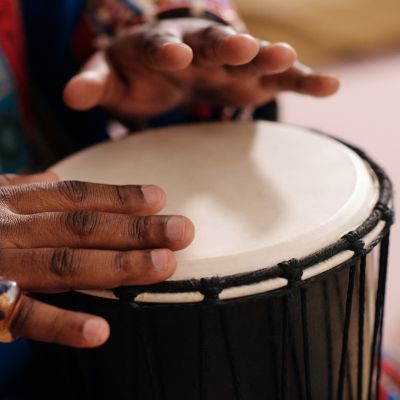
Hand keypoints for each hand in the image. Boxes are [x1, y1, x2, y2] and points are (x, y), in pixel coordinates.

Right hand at [0, 173, 193, 347]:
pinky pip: (22, 316)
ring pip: (64, 263)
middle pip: (82, 225)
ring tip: (164, 266)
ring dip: (118, 267)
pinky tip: (101, 331)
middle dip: (136, 228)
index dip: (118, 195)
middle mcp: (5, 225)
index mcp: (8, 199)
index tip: (159, 196)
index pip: (74, 194)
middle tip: (184, 230)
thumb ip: (22, 191)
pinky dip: (62, 324)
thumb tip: (60, 182)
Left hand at [63, 18, 339, 118]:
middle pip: (214, 42)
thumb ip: (91, 82)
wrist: (162, 67)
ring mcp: (227, 60)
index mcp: (157, 44)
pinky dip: (302, 80)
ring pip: (252, 55)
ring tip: (292, 62)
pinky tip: (329, 87)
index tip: (175, 56)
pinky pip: (279, 77)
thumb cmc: (131, 74)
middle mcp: (197, 46)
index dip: (167, 48)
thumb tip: (69, 95)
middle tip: (244, 49)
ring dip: (270, 57)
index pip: (161, 42)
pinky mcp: (250, 75)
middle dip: (228, 45)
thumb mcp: (107, 77)